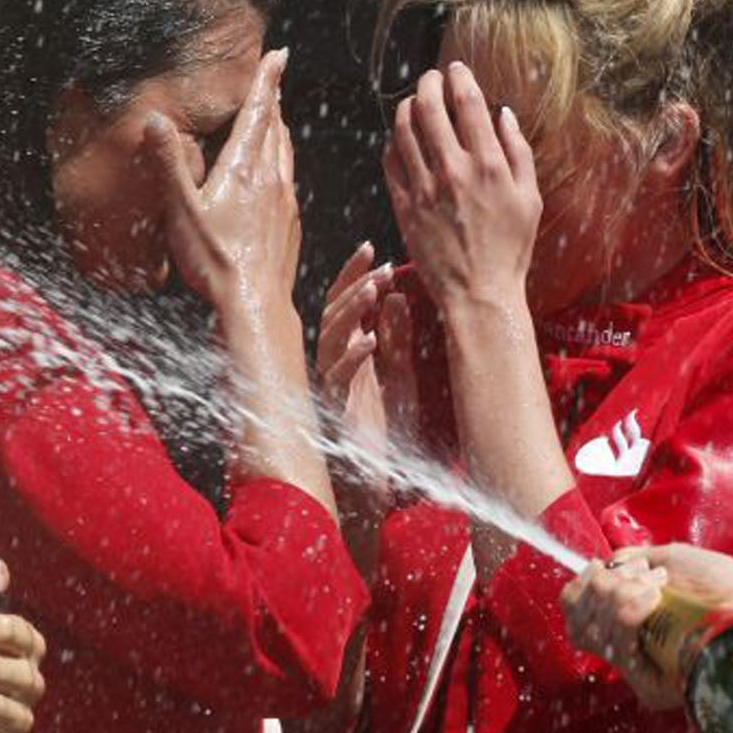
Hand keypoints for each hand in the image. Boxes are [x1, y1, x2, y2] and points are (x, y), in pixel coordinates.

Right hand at [147, 49, 300, 323]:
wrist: (254, 304)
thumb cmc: (215, 259)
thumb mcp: (182, 210)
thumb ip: (169, 163)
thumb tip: (154, 119)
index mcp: (244, 169)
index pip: (258, 113)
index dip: (267, 81)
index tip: (279, 55)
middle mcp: (271, 179)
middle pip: (276, 128)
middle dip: (274, 99)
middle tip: (274, 77)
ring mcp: (286, 202)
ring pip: (286, 153)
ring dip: (280, 129)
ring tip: (276, 116)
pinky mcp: (291, 224)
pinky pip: (289, 180)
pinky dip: (283, 161)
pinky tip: (277, 172)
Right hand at [317, 241, 395, 434]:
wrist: (380, 482)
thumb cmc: (388, 432)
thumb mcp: (402, 375)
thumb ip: (397, 338)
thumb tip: (394, 295)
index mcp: (349, 352)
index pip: (344, 302)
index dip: (355, 275)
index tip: (373, 249)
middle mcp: (334, 364)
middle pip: (333, 313)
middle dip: (355, 286)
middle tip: (379, 268)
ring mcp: (332, 385)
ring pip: (329, 338)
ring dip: (352, 313)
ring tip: (373, 291)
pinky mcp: (335, 410)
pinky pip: (337, 378)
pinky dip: (353, 357)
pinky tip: (370, 339)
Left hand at [384, 63, 541, 314]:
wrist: (479, 294)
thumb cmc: (510, 249)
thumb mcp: (529, 198)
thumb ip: (518, 152)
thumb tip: (503, 114)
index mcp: (489, 165)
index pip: (468, 103)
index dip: (460, 78)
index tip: (456, 69)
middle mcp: (454, 171)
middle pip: (429, 107)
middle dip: (428, 83)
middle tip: (431, 78)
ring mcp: (424, 188)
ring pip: (404, 129)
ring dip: (406, 107)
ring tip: (413, 103)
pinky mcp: (404, 206)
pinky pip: (390, 161)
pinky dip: (393, 142)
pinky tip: (400, 139)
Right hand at [561, 557, 681, 708]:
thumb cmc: (723, 583)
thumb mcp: (672, 559)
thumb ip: (633, 560)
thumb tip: (603, 563)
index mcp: (630, 622)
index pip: (576, 613)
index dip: (579, 588)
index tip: (600, 566)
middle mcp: (628, 648)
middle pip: (576, 623)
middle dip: (600, 587)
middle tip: (642, 576)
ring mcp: (639, 668)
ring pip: (590, 632)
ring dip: (618, 594)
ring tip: (657, 586)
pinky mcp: (650, 684)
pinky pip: (616, 647)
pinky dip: (627, 612)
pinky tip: (652, 599)